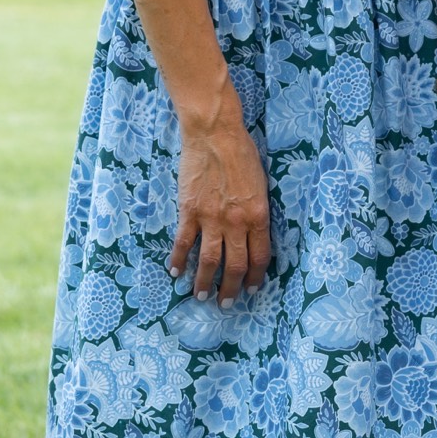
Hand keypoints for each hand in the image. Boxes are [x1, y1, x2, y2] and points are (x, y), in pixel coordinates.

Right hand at [170, 85, 270, 303]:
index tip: (252, 289)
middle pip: (235, 265)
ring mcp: (211, 218)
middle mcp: (236, 223)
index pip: (259, 257)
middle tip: (225, 303)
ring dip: (205, 282)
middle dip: (231, 289)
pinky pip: (183, 242)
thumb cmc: (242, 153)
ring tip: (201, 296)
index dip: (256, 277)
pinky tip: (175, 272)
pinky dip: (178, 259)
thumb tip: (254, 233)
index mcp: (258, 216)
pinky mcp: (189, 211)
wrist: (215, 134)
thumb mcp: (261, 184)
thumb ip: (257, 211)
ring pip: (209, 260)